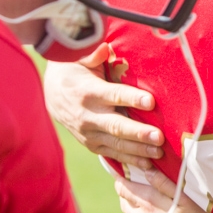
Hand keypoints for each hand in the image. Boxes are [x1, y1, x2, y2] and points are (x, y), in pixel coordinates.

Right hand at [43, 44, 164, 171]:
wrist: (52, 95)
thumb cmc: (74, 71)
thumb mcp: (80, 58)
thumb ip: (93, 54)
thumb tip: (104, 47)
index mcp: (88, 92)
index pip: (113, 96)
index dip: (131, 99)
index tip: (150, 102)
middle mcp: (87, 115)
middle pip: (116, 126)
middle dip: (138, 133)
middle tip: (158, 137)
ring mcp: (89, 133)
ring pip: (116, 144)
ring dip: (139, 150)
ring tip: (159, 153)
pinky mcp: (92, 144)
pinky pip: (113, 154)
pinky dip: (130, 161)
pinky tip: (148, 165)